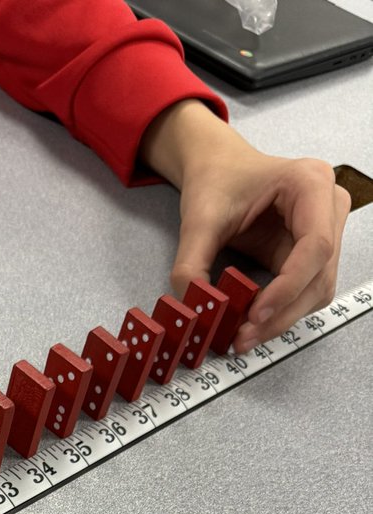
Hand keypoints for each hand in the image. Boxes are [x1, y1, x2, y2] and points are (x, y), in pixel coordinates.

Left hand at [141, 101, 350, 352]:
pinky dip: (279, 312)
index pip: (315, 246)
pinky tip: (251, 322)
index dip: (288, 287)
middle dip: (282, 312)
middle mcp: (329, 207)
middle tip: (243, 337)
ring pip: (316, 290)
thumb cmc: (217, 180)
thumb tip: (191, 308)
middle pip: (320, 275)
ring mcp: (326, 231)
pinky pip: (304, 291)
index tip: (255, 314)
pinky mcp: (311, 255)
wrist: (218, 169)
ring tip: (243, 336)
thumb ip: (192, 263)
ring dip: (282, 318)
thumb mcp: (199, 219)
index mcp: (310, 184)